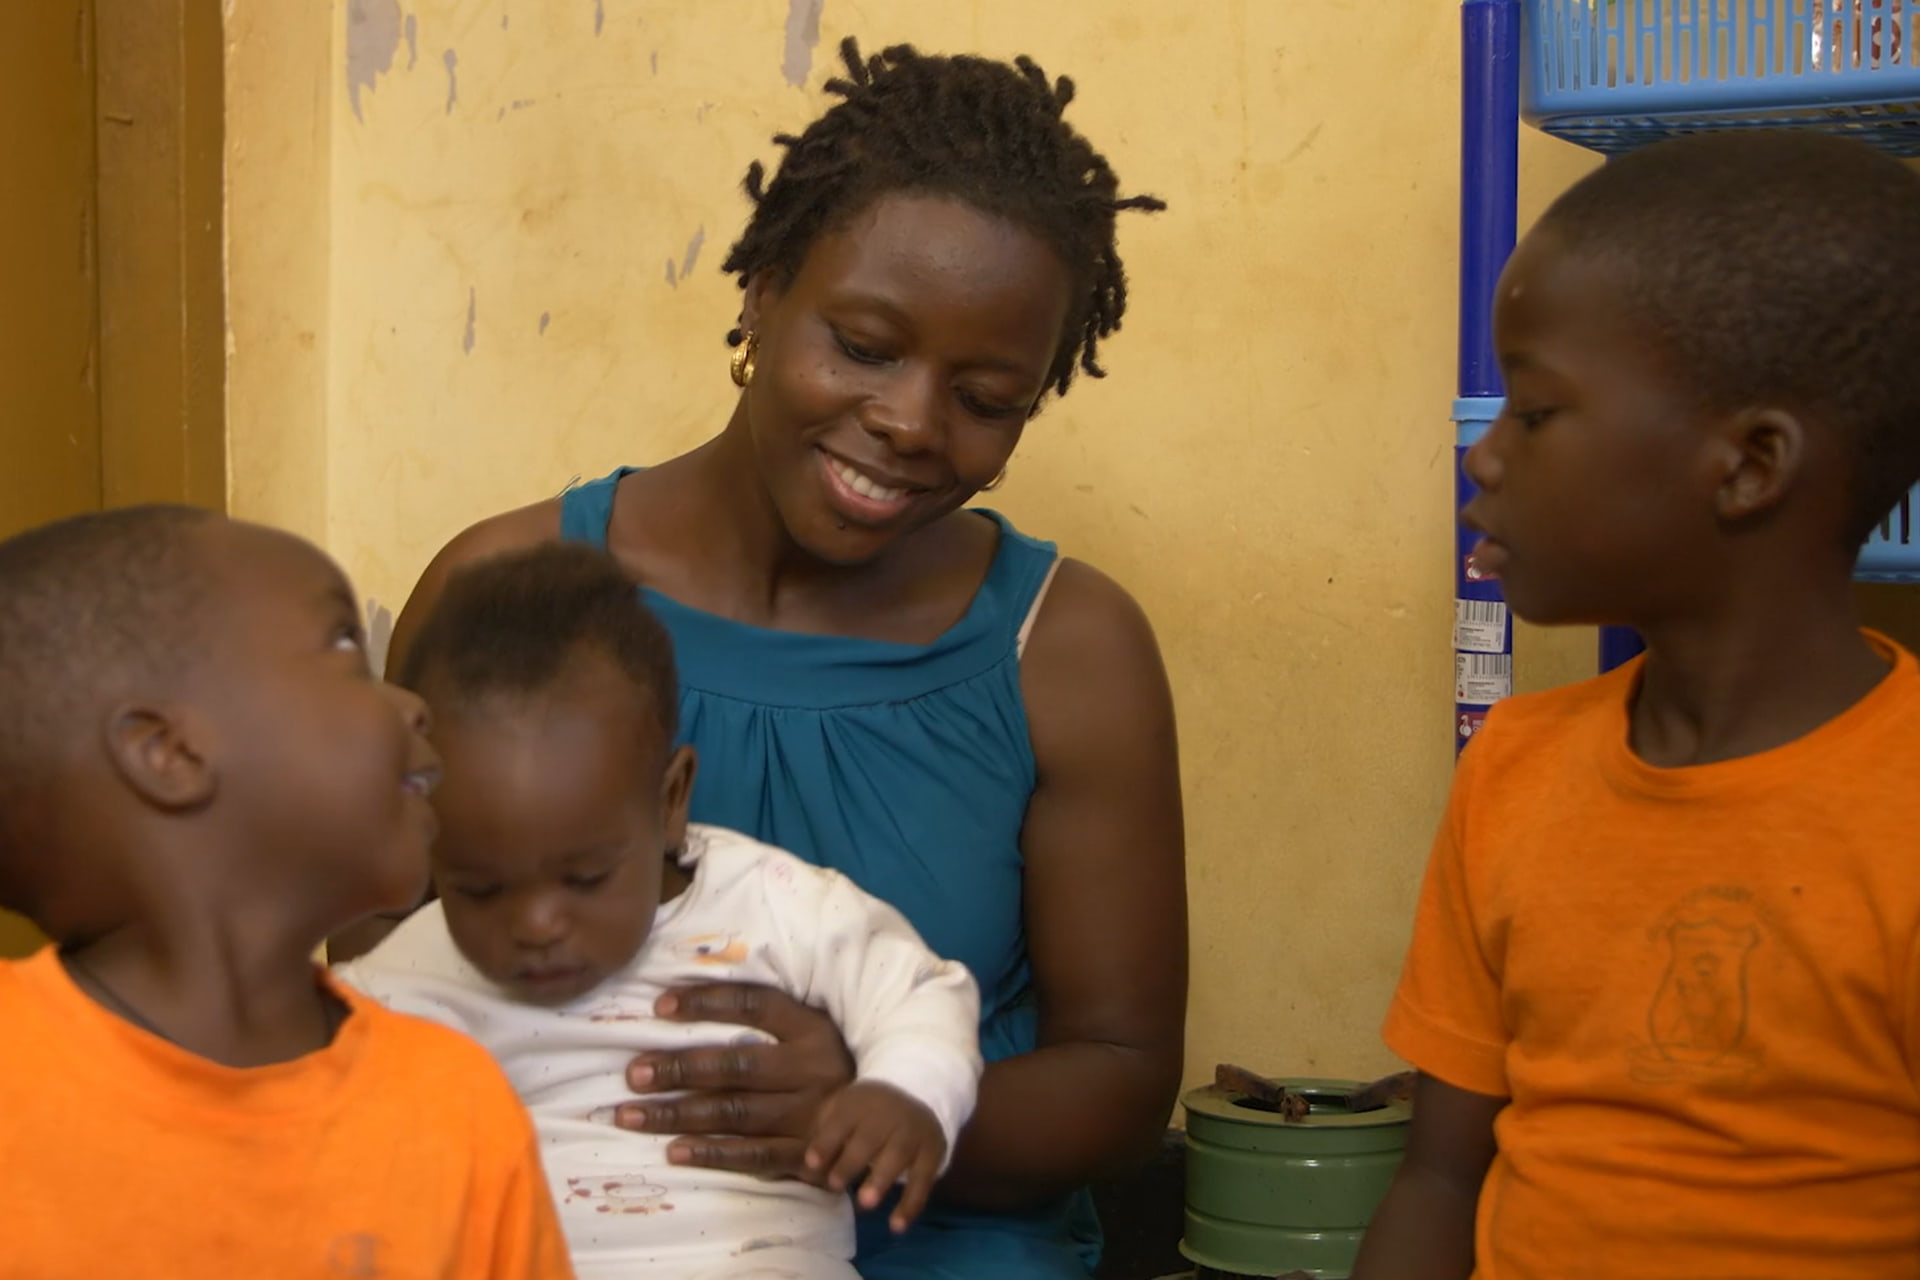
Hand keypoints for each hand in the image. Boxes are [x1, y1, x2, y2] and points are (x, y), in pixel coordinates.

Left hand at [615, 983, 854, 1181]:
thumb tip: (691, 995)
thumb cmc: (833, 1066)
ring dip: (678, 1114)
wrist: (888, 1124)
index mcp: (812, 1029)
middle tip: (633, 1073)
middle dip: (679, 1067)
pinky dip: (712, 1154)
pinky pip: (753, 1155)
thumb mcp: (815, 1029)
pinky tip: (674, 1151)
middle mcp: (810, 1069)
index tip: (660, 1005)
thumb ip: (769, 1013)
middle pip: (735, 1064)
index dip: (707, 1002)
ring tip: (631, 1114)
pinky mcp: (806, 1155)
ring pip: (734, 1112)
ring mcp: (809, 1115)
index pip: (755, 1005)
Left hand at [806, 1081, 945, 1232]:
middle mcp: (888, 1114)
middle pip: (869, 1137)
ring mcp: (912, 1132)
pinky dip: (911, 1204)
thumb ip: (824, 1135)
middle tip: (836, 1186)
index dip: (826, 1141)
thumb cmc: (866, 1113)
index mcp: (859, 1103)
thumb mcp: (843, 1110)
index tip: (812, 1163)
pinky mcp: (932, 1152)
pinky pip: (923, 1180)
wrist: (917, 1093)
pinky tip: (897, 1226)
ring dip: (881, 1178)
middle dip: (851, 1162)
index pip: (840, 1121)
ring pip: (898, 1154)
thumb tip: (806, 1170)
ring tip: (865, 1203)